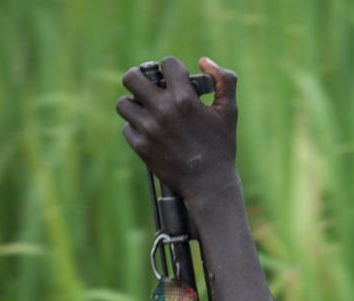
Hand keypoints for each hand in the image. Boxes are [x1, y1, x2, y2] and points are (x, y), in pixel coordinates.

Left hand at [117, 55, 237, 203]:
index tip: (176, 80)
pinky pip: (127, 128)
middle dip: (140, 79)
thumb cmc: (221, 148)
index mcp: (184, 99)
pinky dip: (137, 130)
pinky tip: (150, 133)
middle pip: (132, 77)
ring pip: (124, 103)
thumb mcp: (230, 112)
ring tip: (146, 112)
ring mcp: (149, 130)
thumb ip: (225, 81)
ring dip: (134, 105)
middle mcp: (163, 111)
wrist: (210, 185)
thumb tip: (204, 61)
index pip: (167, 64)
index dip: (173, 69)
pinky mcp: (142, 147)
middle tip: (149, 89)